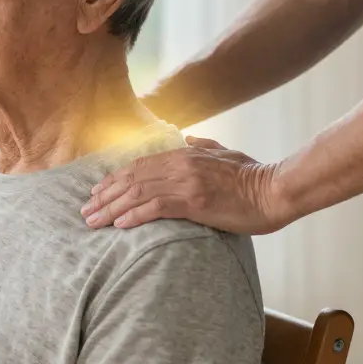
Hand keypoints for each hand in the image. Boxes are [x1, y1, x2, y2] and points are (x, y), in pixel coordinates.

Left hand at [80, 136, 290, 234]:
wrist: (276, 190)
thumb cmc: (255, 175)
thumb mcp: (227, 153)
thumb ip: (204, 146)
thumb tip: (188, 138)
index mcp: (186, 154)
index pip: (140, 165)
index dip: (116, 179)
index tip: (99, 192)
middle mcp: (181, 165)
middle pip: (132, 179)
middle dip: (106, 195)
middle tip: (86, 210)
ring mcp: (186, 182)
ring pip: (137, 193)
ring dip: (111, 208)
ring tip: (93, 221)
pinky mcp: (194, 202)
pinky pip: (155, 207)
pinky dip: (133, 215)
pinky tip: (119, 225)